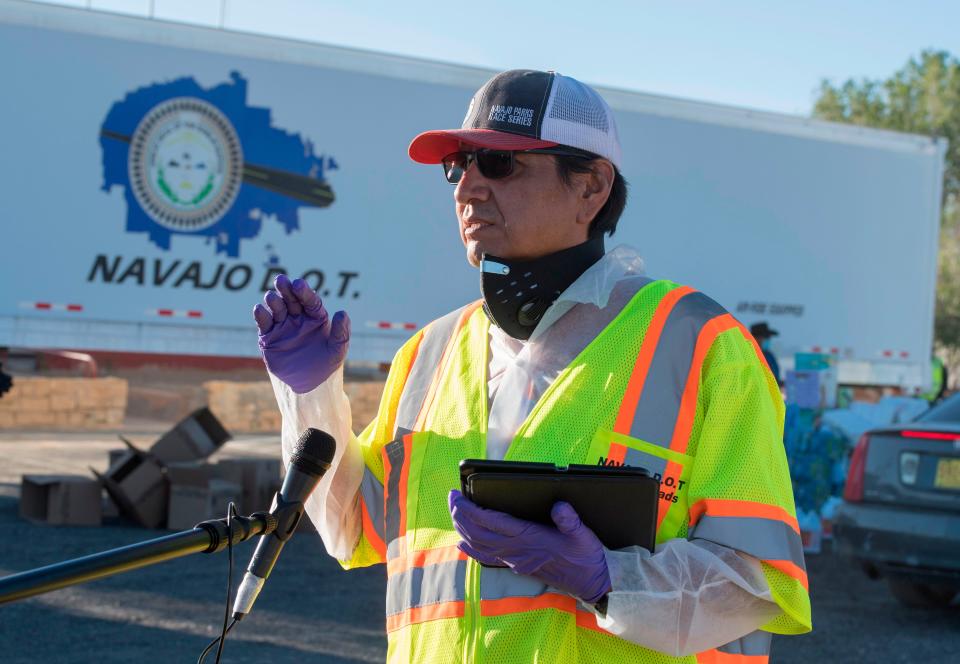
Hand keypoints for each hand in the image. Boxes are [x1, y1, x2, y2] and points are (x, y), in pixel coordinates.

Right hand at [253, 274, 350, 393]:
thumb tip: (342, 313)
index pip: (310, 300)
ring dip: (273, 301)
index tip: (299, 284)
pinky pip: (264, 322)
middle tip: (280, 280)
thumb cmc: (326, 366)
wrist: (307, 385)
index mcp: (316, 317)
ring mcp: (282, 325)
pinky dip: (261, 315)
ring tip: (272, 297)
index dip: (304, 292)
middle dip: (286, 289)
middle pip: (291, 299)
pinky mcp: (268, 336)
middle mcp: (298, 317)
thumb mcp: (337, 351)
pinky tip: (260, 310)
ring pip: (277, 308)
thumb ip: (341, 333)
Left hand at [448, 490, 610, 603]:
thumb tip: (559, 505)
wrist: (592, 583)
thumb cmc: (587, 557)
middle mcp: (517, 551)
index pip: (490, 522)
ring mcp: (515, 560)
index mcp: (529, 538)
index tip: (457, 496)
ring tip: (454, 513)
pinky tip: (464, 542)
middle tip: (451, 497)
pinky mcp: (518, 566)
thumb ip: (570, 520)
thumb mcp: (583, 534)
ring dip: (462, 529)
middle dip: (460, 515)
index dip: (469, 509)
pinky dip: (471, 549)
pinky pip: (487, 558)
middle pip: (477, 533)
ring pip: (479, 546)